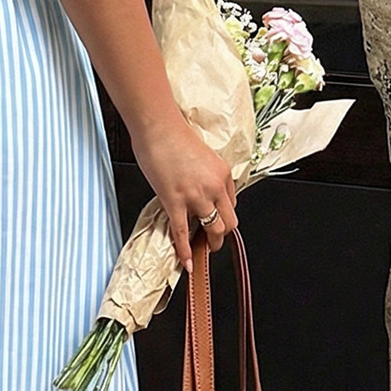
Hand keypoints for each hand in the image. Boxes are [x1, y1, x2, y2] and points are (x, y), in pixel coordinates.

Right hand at [129, 112, 237, 274]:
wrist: (159, 128)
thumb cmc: (174, 135)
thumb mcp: (202, 154)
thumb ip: (206, 175)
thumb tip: (200, 190)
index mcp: (223, 173)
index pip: (231, 203)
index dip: (222, 215)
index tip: (214, 222)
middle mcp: (214, 186)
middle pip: (228, 221)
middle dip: (221, 235)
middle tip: (212, 242)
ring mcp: (196, 196)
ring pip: (212, 229)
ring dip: (209, 244)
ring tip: (202, 252)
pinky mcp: (175, 201)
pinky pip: (182, 233)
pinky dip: (185, 251)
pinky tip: (186, 262)